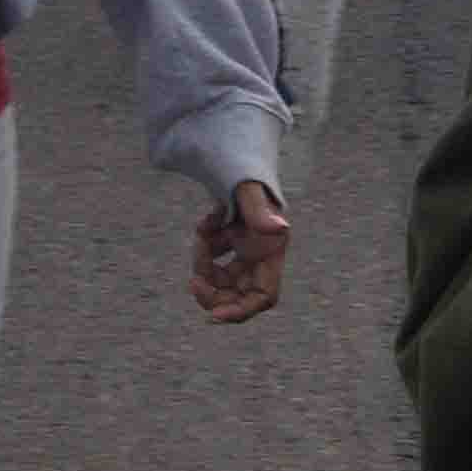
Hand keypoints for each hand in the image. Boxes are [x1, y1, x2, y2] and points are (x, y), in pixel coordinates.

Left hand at [193, 177, 290, 324]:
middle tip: (192, 282)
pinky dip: (204, 247)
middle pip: (238, 294)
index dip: (241, 311)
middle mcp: (261, 255)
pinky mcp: (233, 242)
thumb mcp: (250, 190)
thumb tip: (279, 228)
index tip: (213, 316)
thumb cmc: (246, 172)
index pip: (263, 296)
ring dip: (204, 263)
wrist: (236, 154)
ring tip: (201, 231)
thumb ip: (261, 210)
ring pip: (222, 277)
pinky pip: (214, 259)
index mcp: (272, 250)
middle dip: (213, 291)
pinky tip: (206, 223)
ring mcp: (246, 249)